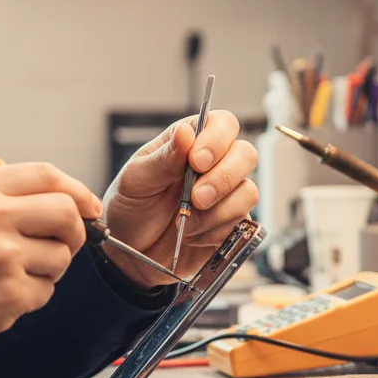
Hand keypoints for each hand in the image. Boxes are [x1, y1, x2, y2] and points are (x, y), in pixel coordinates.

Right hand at [0, 163, 100, 366]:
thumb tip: (51, 190)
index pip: (48, 174)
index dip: (77, 190)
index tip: (88, 206)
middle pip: (68, 212)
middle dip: (76, 230)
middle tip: (62, 243)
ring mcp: (2, 257)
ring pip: (61, 257)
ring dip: (47, 268)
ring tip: (10, 274)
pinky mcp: (8, 296)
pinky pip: (45, 292)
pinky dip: (30, 296)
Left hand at [101, 111, 258, 288]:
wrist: (131, 253)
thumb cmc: (129, 207)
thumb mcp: (136, 180)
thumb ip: (163, 158)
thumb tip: (186, 131)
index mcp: (189, 143)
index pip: (222, 124)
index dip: (217, 140)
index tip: (197, 161)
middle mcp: (214, 164)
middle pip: (246, 155)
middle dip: (223, 178)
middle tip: (195, 197)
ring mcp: (226, 195)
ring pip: (248, 192)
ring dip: (216, 211)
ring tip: (184, 221)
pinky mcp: (231, 224)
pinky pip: (242, 224)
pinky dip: (215, 232)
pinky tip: (192, 235)